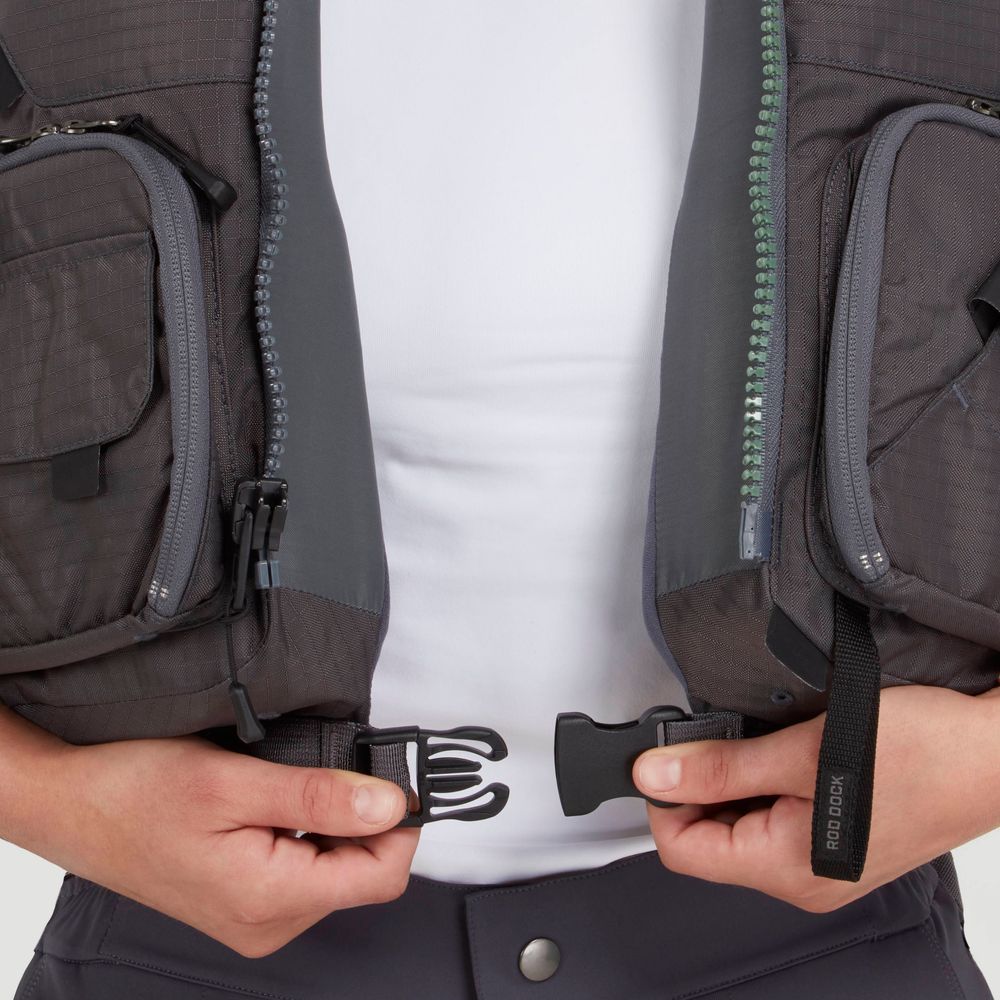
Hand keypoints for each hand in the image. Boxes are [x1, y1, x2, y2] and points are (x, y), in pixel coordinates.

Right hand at [0, 711, 416, 957]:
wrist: (73, 805)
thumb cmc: (137, 791)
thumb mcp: (233, 782)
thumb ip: (319, 797)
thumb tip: (391, 804)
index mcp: (270, 900)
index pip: (382, 876)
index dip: (400, 824)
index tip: (392, 775)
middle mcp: (268, 923)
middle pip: (362, 874)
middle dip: (363, 819)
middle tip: (333, 765)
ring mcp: (255, 918)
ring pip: (334, 870)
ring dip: (332, 823)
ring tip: (292, 782)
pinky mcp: (244, 903)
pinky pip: (304, 870)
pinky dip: (307, 832)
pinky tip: (276, 802)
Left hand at [633, 684, 999, 911]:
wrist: (991, 753)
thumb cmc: (922, 754)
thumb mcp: (801, 749)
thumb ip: (721, 767)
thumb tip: (654, 773)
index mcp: (786, 869)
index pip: (682, 851)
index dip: (664, 798)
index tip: (667, 755)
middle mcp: (803, 881)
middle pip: (711, 840)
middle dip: (700, 787)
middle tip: (718, 737)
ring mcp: (822, 865)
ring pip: (744, 827)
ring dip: (736, 782)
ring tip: (762, 741)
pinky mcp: (838, 843)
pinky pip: (777, 821)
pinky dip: (767, 785)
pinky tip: (785, 753)